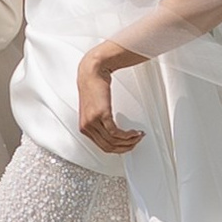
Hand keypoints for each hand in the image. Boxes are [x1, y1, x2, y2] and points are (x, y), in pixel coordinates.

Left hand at [77, 39, 144, 154]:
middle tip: (135, 143)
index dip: (117, 149)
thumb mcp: (94, 109)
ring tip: (138, 136)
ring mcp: (93, 122)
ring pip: (113, 141)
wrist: (92, 72)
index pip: (102, 146)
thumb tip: (113, 133)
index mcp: (84, 128)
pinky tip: (134, 132)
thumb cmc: (93, 87)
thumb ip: (100, 122)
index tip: (127, 145)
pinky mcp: (101, 115)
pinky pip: (116, 132)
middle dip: (125, 147)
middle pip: (109, 147)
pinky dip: (127, 135)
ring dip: (129, 141)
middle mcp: (87, 127)